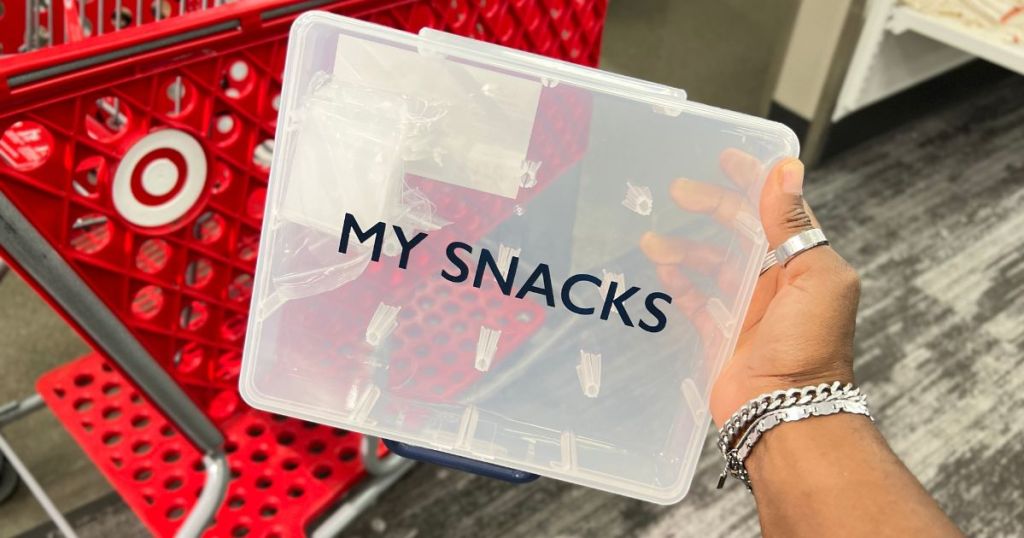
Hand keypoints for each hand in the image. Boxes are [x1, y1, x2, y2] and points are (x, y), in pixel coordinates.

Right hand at [640, 153, 859, 426]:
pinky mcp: (722, 336)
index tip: (726, 158)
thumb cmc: (810, 350)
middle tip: (678, 192)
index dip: (752, 181)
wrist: (786, 413)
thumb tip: (787, 170)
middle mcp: (776, 283)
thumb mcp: (813, 278)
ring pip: (711, 265)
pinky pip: (697, 301)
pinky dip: (680, 283)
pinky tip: (663, 271)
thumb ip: (794, 225)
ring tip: (655, 243)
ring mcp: (748, 309)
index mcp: (803, 264)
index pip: (775, 210)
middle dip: (710, 207)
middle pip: (738, 232)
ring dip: (685, 248)